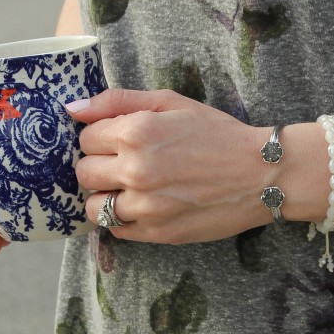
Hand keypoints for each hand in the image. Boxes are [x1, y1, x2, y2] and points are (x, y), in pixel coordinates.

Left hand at [68, 89, 272, 244]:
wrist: (261, 174)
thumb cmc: (217, 134)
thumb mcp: (171, 102)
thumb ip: (117, 101)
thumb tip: (71, 109)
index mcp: (136, 132)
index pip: (86, 138)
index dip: (101, 138)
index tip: (120, 140)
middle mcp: (136, 170)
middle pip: (83, 172)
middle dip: (98, 166)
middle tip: (123, 164)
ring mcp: (145, 206)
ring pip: (93, 206)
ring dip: (106, 196)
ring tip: (131, 188)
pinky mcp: (156, 233)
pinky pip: (115, 229)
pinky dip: (123, 218)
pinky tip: (145, 205)